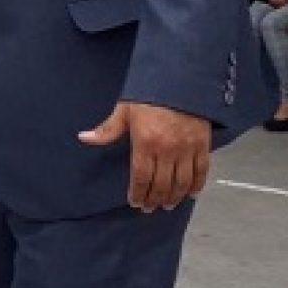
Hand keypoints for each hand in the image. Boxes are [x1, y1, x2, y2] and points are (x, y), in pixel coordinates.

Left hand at [78, 102, 212, 212]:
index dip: (138, 193)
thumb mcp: (124, 110)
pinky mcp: (203, 145)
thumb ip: (107, 129)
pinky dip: (196, 186)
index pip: (141, 177)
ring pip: (181, 182)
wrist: (180, 79)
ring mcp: (187, 149)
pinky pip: (201, 172)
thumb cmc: (150, 95)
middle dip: (154, 199)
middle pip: (161, 184)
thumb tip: (84, 137)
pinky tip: (190, 194)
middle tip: (150, 208)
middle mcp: (167, 150)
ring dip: (174, 197)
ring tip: (167, 205)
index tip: (135, 202)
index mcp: (145, 142)